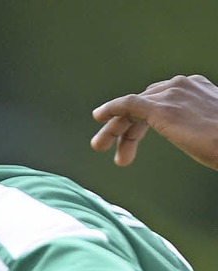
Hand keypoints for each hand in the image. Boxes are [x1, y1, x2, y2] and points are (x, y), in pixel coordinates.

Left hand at [90, 74, 217, 168]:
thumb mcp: (210, 128)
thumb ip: (194, 126)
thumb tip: (193, 137)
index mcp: (196, 88)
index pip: (159, 99)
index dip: (140, 123)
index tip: (130, 143)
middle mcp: (182, 86)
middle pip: (144, 103)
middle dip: (124, 127)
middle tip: (110, 149)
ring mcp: (171, 95)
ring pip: (132, 106)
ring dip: (114, 128)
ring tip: (99, 146)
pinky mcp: (161, 108)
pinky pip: (128, 104)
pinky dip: (111, 109)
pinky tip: (99, 117)